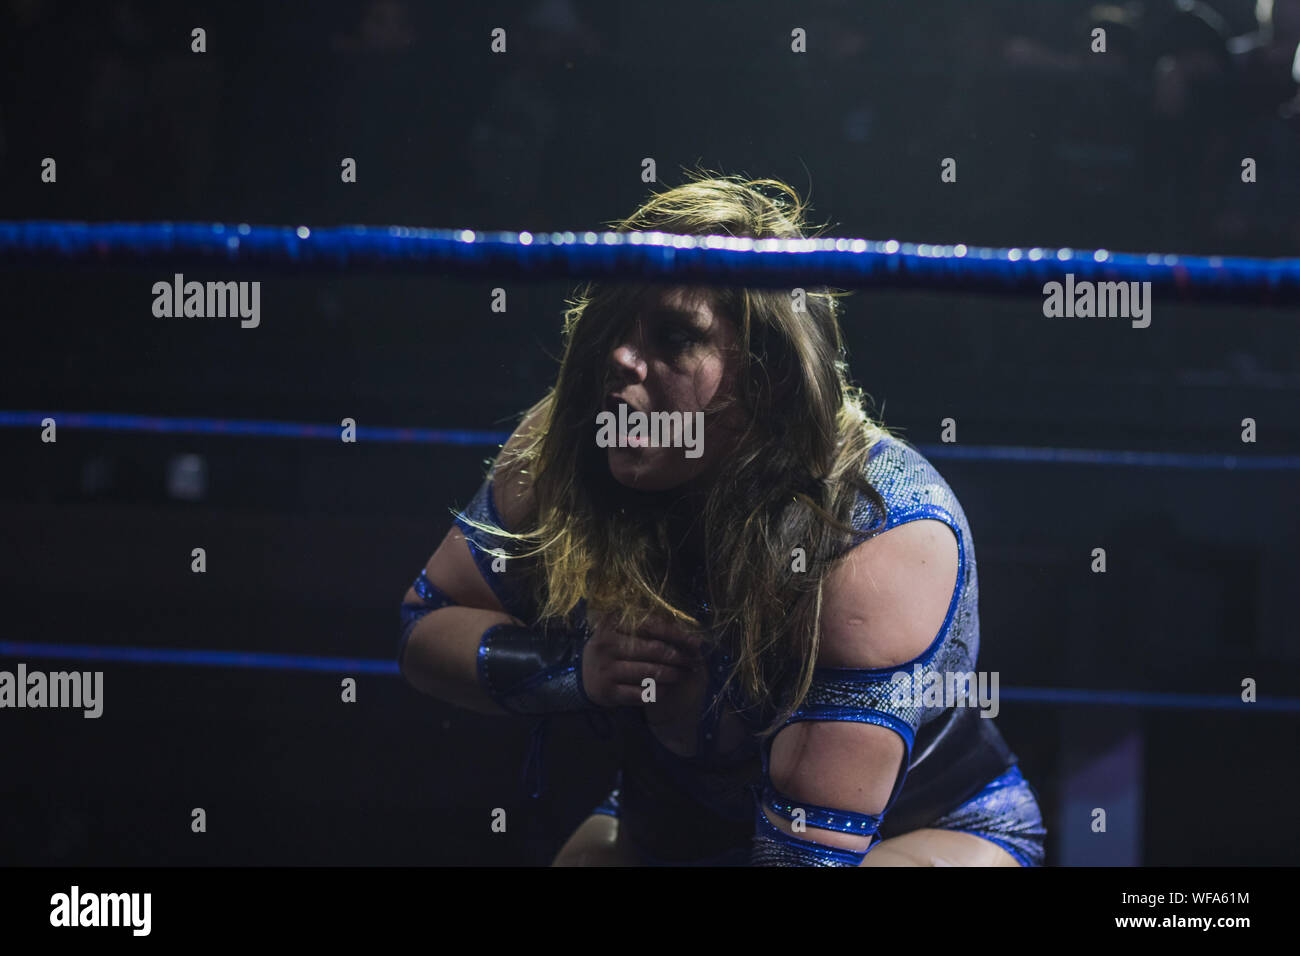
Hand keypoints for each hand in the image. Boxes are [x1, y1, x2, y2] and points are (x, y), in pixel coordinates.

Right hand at [581, 608, 705, 709]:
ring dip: (671, 675)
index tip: (695, 643)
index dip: (676, 635)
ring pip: (649, 673)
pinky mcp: (607, 693)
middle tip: (693, 662)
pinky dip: (657, 691)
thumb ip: (650, 630)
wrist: (586, 678)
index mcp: (612, 625)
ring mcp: (605, 670)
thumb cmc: (613, 651)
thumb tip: (690, 635)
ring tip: (682, 675)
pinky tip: (666, 689)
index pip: (651, 626)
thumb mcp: (623, 634)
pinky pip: (641, 694)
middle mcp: (606, 646)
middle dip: (678, 657)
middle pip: (653, 650)